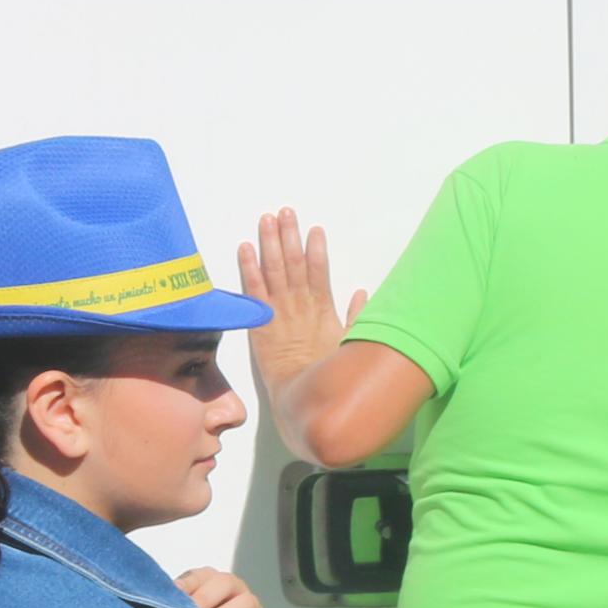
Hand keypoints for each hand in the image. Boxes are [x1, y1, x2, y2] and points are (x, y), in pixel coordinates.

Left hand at [236, 209, 365, 405]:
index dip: (316, 248)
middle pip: (294, 262)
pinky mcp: (259, 321)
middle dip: (290, 235)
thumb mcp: (349, 344)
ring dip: (270, 243)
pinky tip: (245, 248)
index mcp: (322, 307)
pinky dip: (248, 267)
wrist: (300, 394)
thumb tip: (362, 294)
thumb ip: (355, 317)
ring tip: (267, 220)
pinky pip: (252, 289)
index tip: (315, 229)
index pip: (319, 270)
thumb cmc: (325, 373)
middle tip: (286, 212)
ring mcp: (277, 311)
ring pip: (274, 269)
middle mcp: (299, 304)